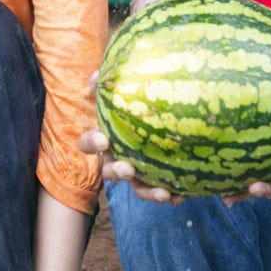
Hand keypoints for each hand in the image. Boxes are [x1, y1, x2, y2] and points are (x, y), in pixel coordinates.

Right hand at [80, 70, 185, 203]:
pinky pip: (159, 191)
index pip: (88, 143)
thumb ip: (107, 85)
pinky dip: (170, 195)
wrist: (153, 122)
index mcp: (104, 140)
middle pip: (109, 172)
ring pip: (137, 188)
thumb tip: (98, 74)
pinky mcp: (154, 181)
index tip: (103, 139)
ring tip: (163, 194)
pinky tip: (182, 196)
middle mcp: (116, 159)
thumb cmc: (130, 106)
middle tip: (128, 169)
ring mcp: (136, 173)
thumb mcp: (119, 94)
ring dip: (148, 192)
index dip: (92, 143)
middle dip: (117, 172)